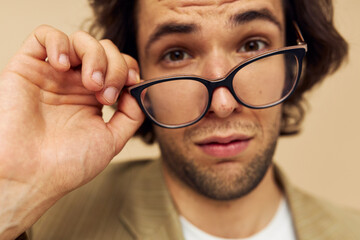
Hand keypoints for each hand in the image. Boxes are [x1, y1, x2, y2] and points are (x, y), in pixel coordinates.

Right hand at [0, 25, 143, 238]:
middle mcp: (75, 84)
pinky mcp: (27, 68)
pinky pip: (43, 35)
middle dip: (115, 66)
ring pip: (81, 40)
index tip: (132, 85)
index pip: (119, 66)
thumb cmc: (68, 165)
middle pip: (105, 50)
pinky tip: (63, 66)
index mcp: (94, 98)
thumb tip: (139, 90)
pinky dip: (60, 42)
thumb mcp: (112, 140)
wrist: (32, 177)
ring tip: (90, 83)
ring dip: (94, 55)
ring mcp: (53, 75)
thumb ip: (131, 115)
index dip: (129, 68)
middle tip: (107, 94)